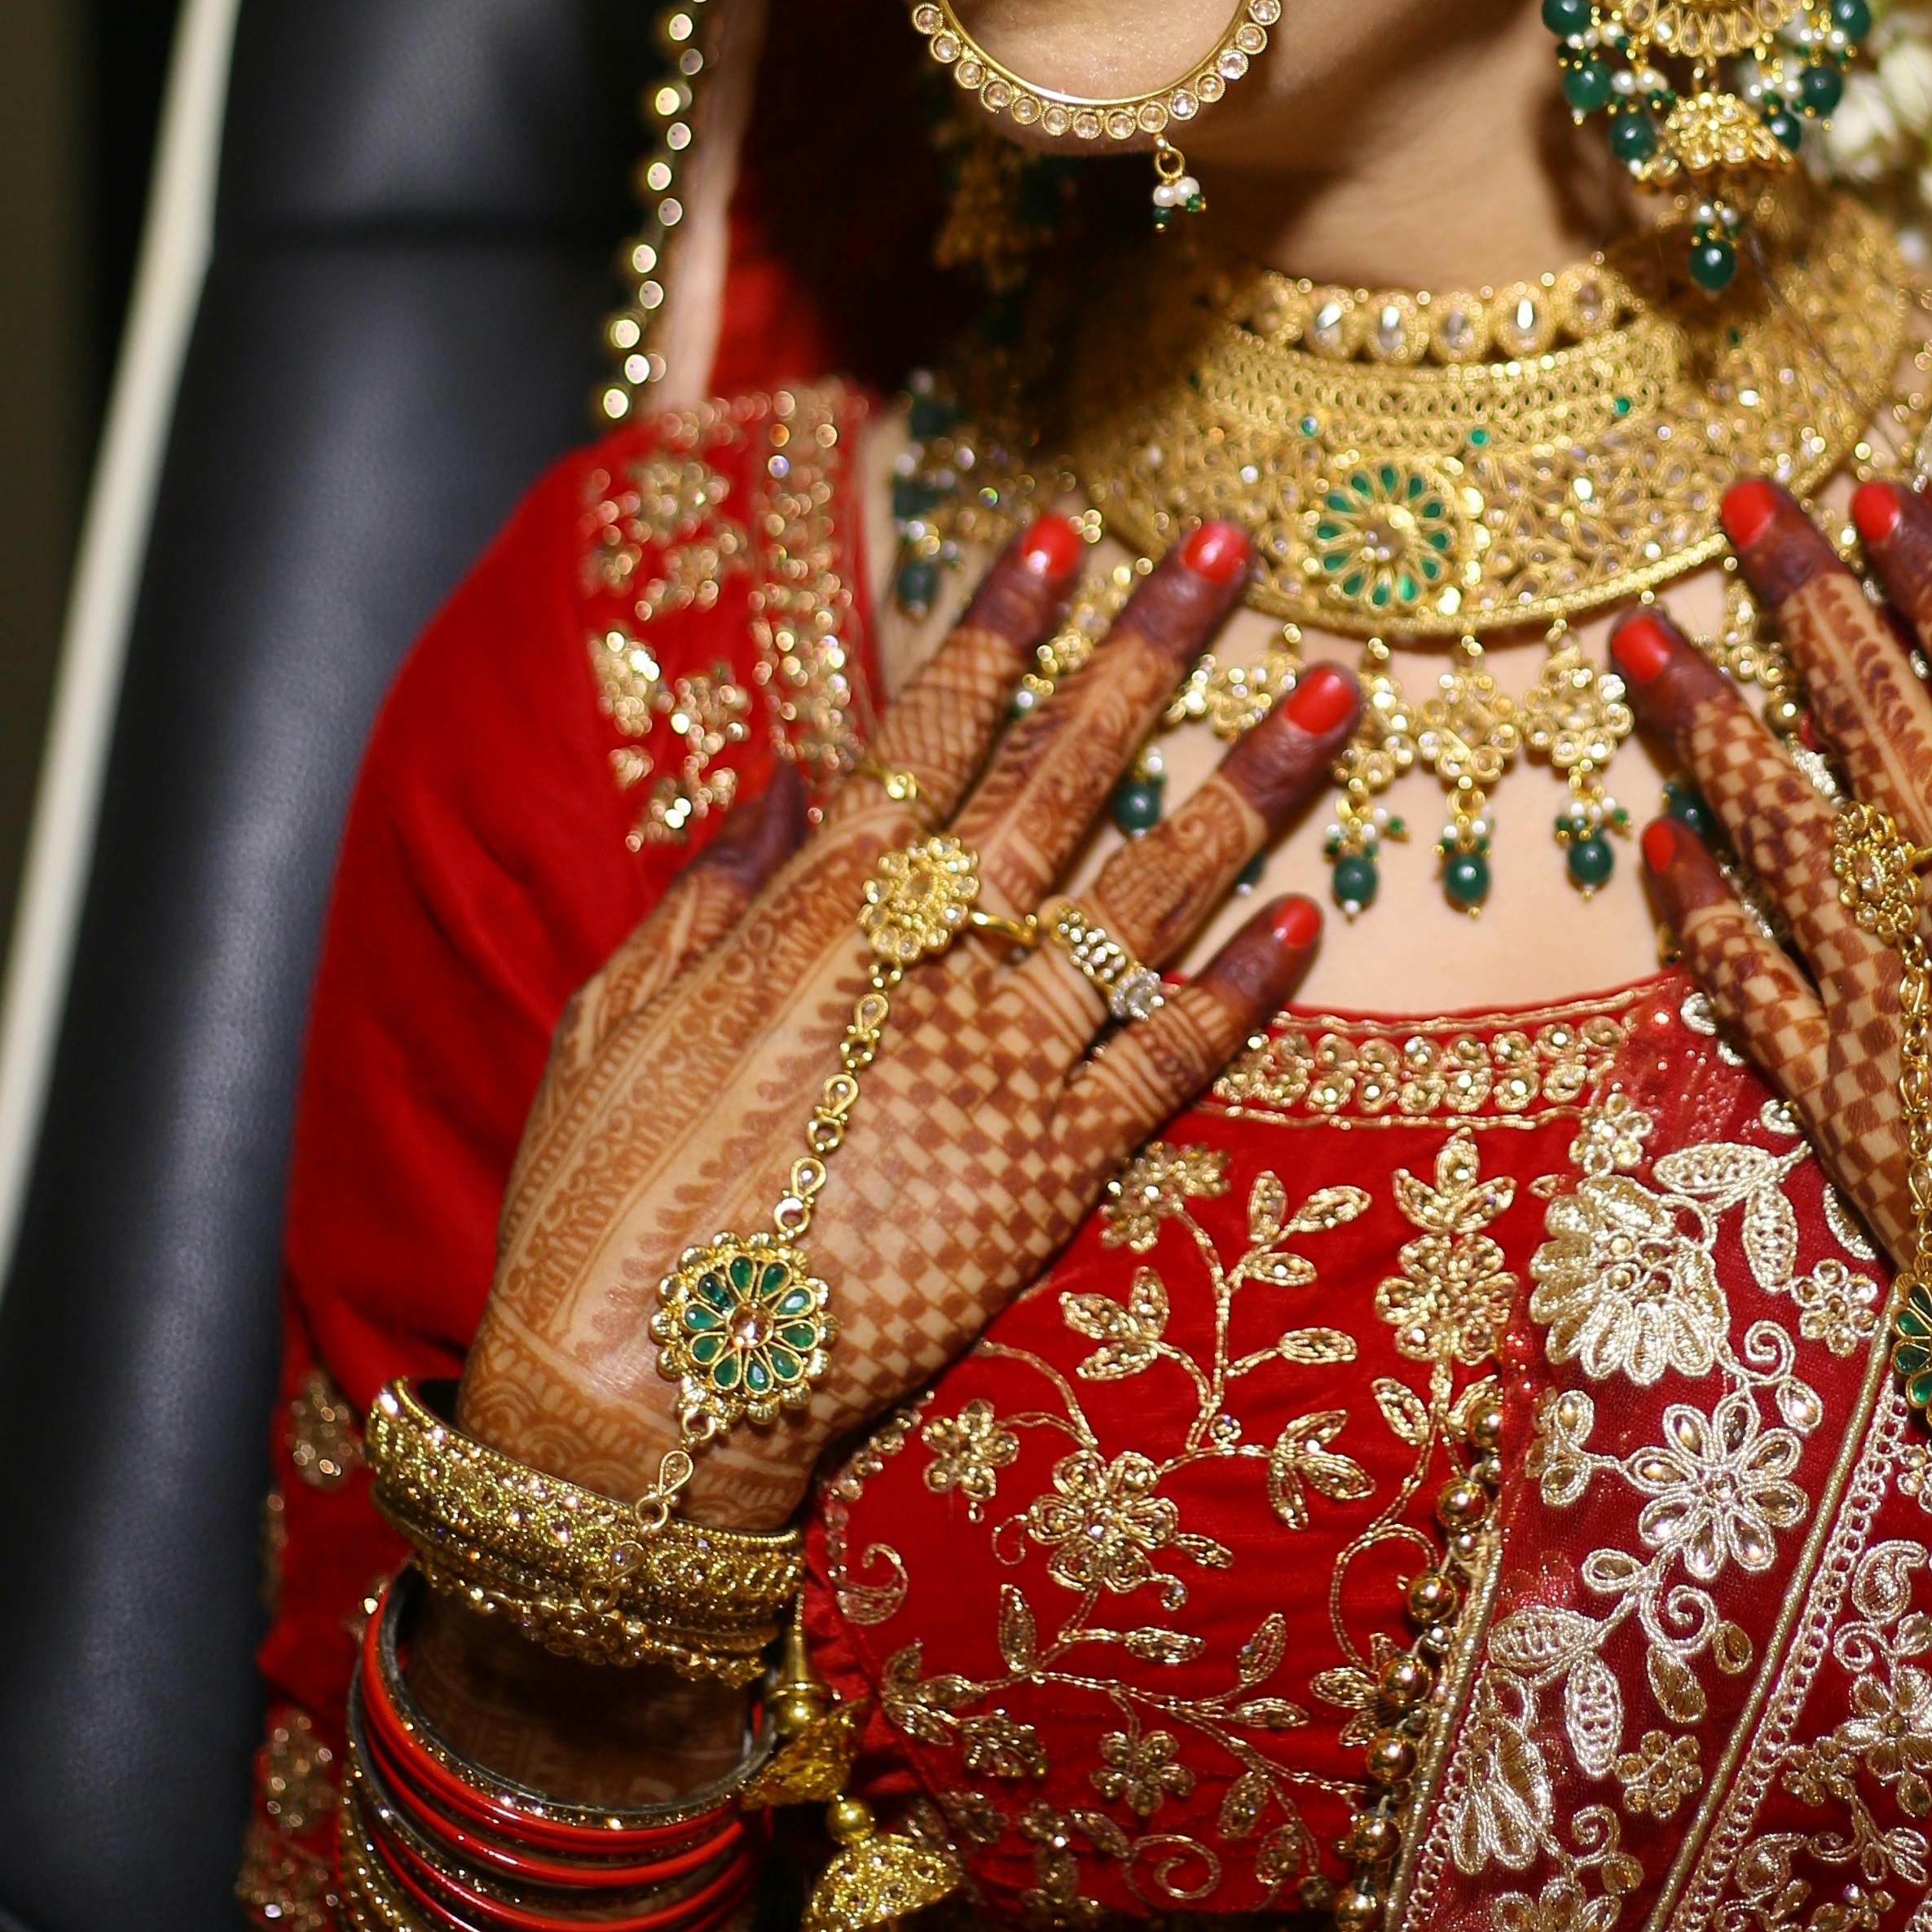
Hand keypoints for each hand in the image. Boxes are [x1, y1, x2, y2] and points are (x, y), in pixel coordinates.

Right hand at [463, 516, 1352, 1523]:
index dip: (1005, 625)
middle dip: (1152, 649)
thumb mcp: (617, 1015)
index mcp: (815, 906)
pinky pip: (1174, 1057)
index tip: (1068, 534)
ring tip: (1331, 694)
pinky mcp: (1052, 1171)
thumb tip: (789, 771)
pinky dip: (1246, 986)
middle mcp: (928, 956)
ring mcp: (1003, 1059)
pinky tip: (1308, 912)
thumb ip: (712, 888)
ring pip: (1152, 891)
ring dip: (1248, 784)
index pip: (934, 726)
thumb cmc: (600, 1205)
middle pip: (1065, 770)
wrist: (638, 1397)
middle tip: (1235, 548)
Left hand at [1614, 478, 1931, 1645]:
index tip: (1879, 497)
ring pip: (1785, 841)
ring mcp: (1904, 1021)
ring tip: (1641, 645)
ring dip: (1711, 734)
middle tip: (1736, 502)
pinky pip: (1755, 994)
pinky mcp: (1859, 1120)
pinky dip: (1701, 918)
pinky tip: (1657, 848)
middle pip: (1873, 730)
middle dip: (1801, 605)